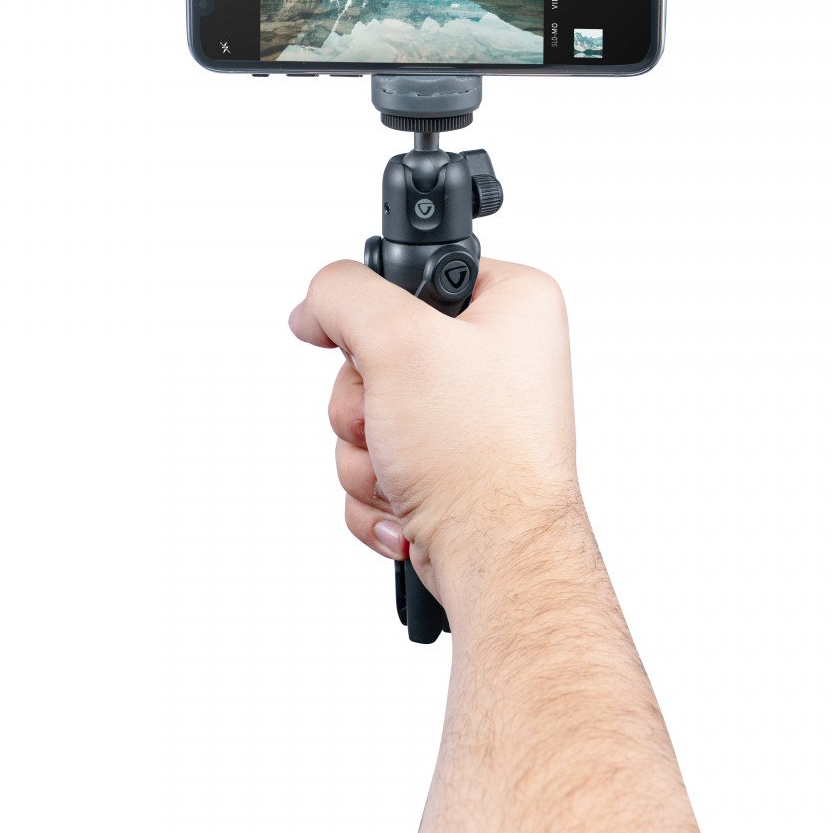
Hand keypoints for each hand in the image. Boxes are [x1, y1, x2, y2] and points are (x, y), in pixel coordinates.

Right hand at [288, 259, 581, 609]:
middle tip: (391, 419)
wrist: (498, 558)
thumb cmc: (480, 456)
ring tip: (405, 468)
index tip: (363, 342)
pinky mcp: (448, 462)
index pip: (413, 274)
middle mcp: (498, 354)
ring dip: (365, 451)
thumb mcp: (399, 342)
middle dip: (364, 402)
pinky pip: (377, 458)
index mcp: (512, 304)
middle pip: (377, 351)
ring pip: (369, 412)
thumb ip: (345, 296)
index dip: (373, 309)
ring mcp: (471, 413)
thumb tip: (318, 303)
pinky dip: (377, 488)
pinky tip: (410, 502)